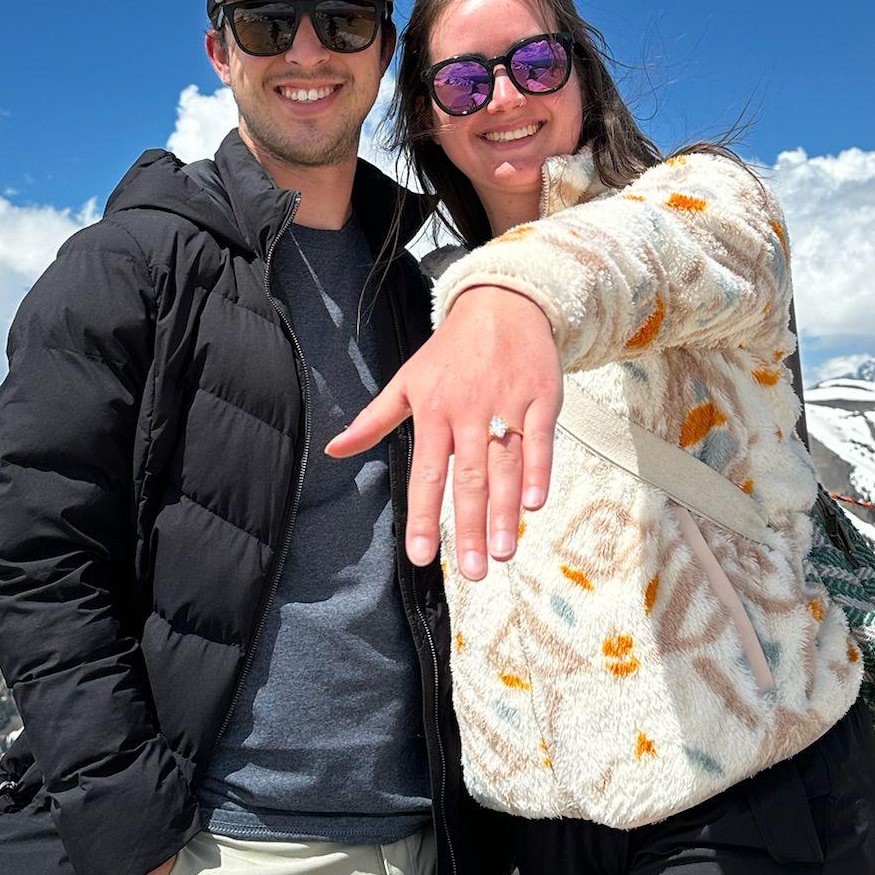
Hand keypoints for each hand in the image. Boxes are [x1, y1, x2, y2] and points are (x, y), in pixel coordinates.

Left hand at [325, 284, 561, 579]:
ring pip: (505, 465)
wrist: (501, 302)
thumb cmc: (450, 351)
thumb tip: (333, 449)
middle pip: (468, 478)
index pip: (425, 473)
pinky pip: (540, 440)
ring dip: (505, 512)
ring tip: (503, 553)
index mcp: (433, 411)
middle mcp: (469, 411)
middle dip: (470, 527)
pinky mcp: (541, 396)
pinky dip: (538, 471)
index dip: (424, 516)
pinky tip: (535, 505)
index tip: (421, 556)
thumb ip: (374, 419)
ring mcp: (507, 403)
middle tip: (472, 572)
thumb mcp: (407, 380)